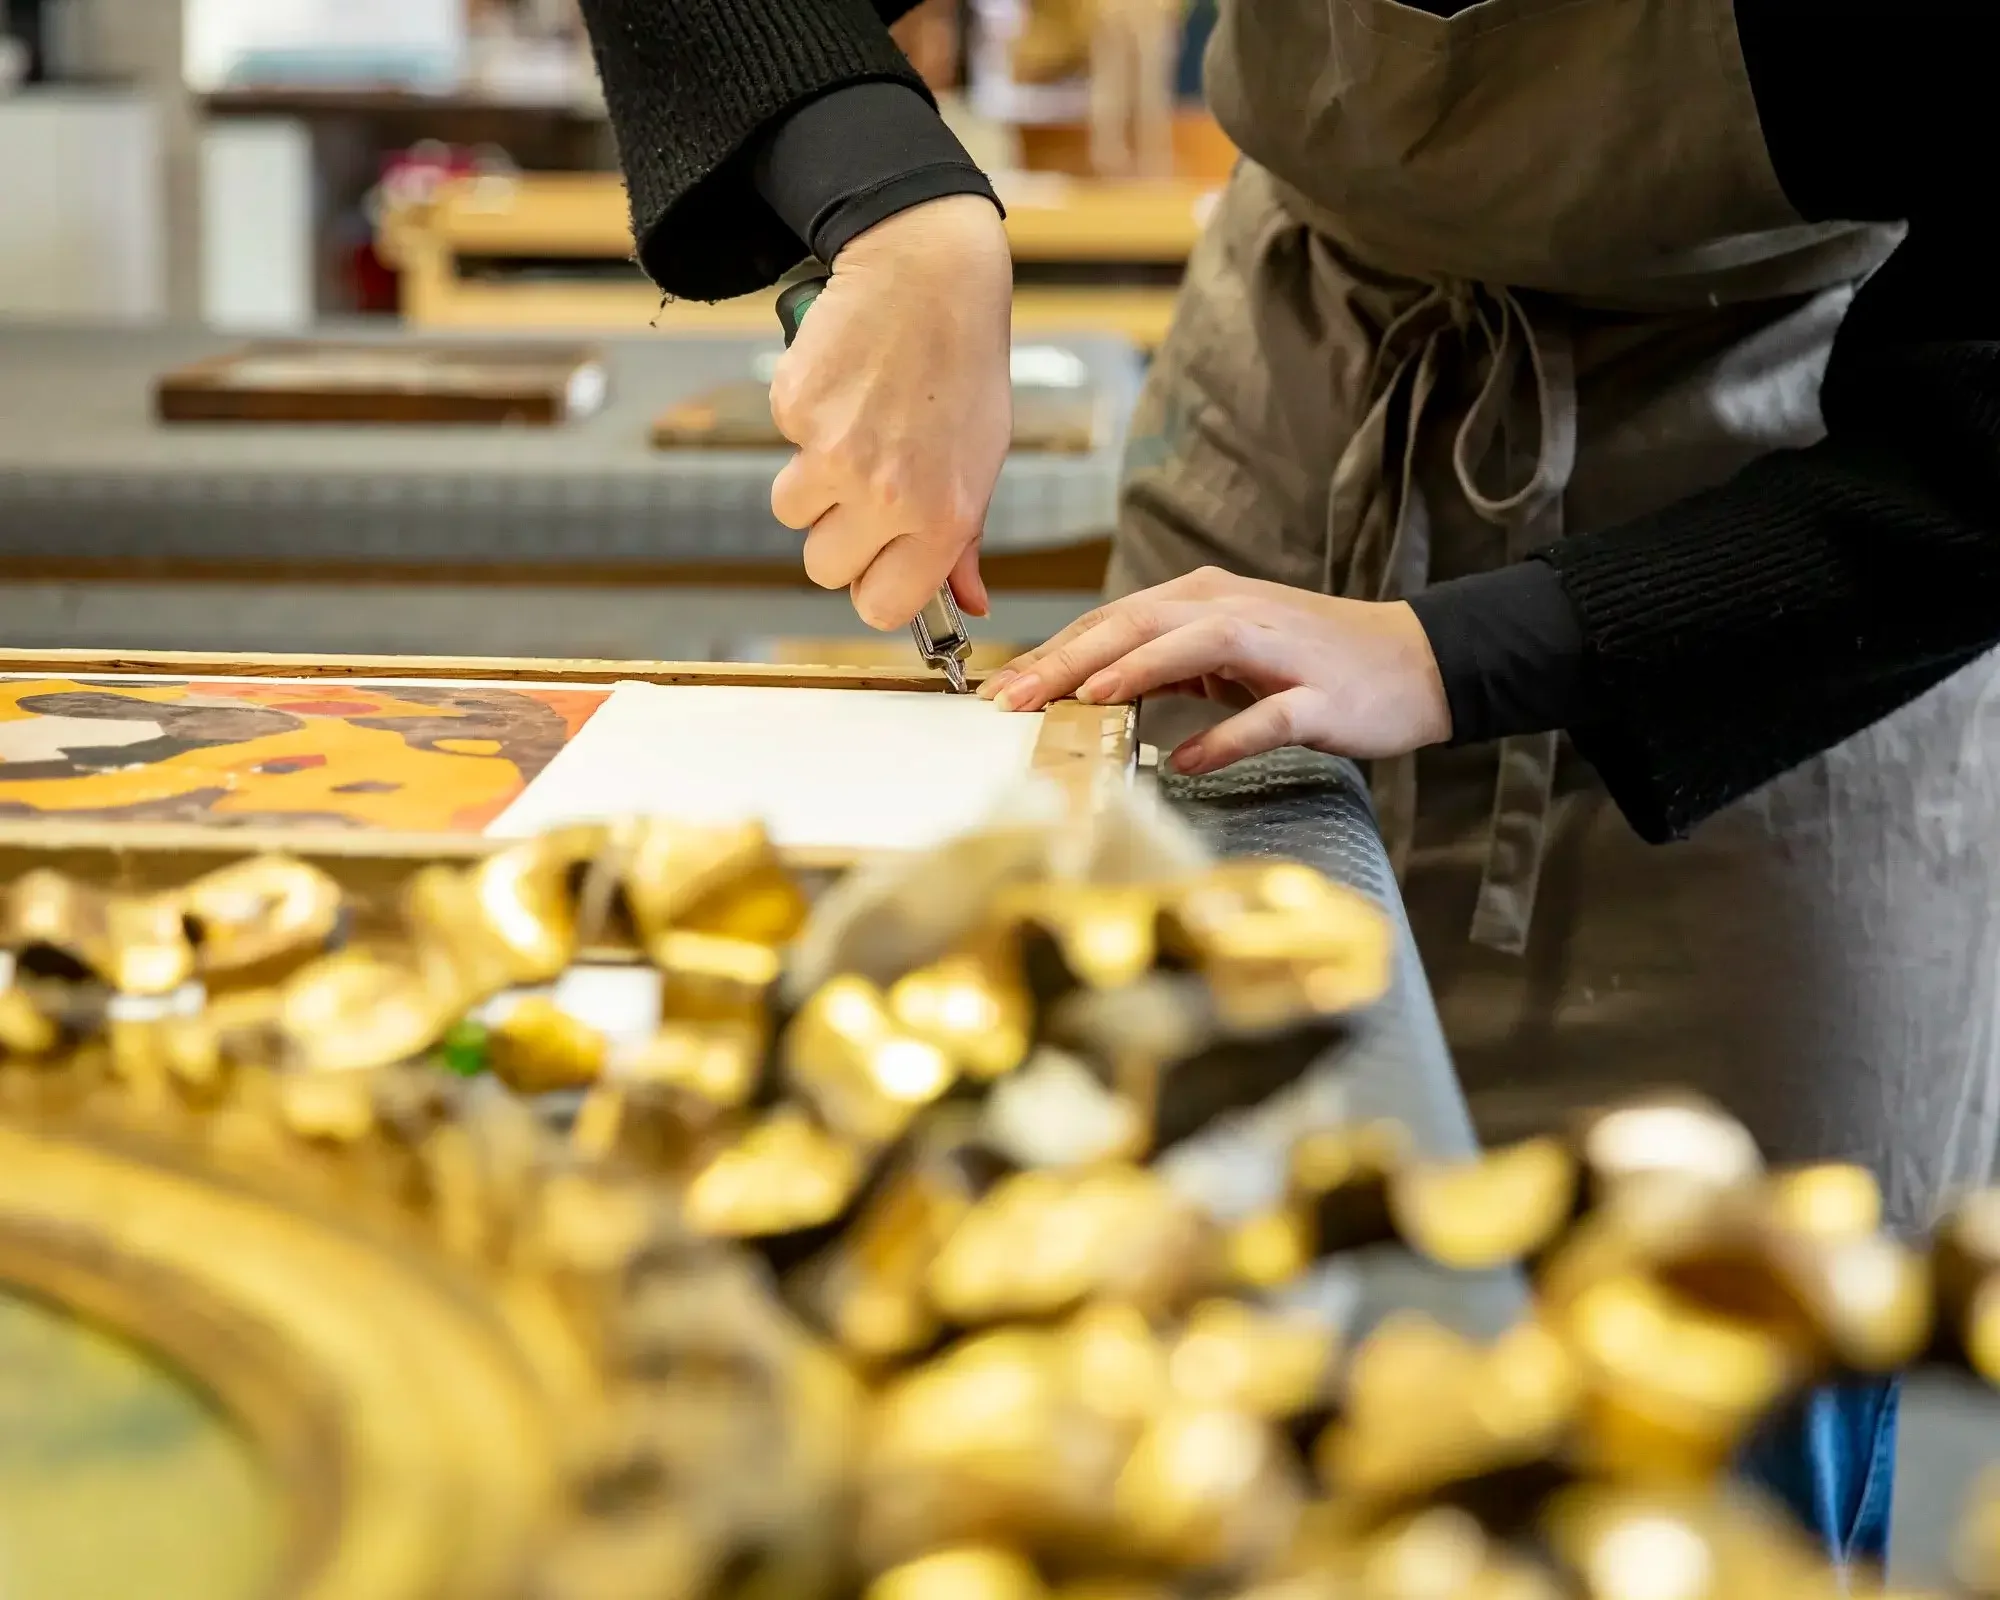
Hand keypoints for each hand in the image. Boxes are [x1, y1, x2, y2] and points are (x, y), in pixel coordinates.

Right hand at [769, 195, 1012, 628]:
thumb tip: (970, 604)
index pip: (880, 608)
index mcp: (941, 518)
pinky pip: (783, 446)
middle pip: (824, 568)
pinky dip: (805, 423)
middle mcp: (886, 494)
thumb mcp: (981, 462)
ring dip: (813, 483)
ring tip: (856, 431)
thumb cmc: (963, 372)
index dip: (872, 587)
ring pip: (792, 511)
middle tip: (867, 487)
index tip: (877, 562)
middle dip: (838, 536)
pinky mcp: (795, 409)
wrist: (930, 278)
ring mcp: (834, 453)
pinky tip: (845, 388)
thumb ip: (964, 541)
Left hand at [980, 567, 1451, 773]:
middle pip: (1136, 624)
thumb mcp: (1230, 654)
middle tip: (1013, 700)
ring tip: (1084, 701)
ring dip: (1134, 672)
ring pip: (1192, 647)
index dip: (1053, 653)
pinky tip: (1185, 760)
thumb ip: (1167, 665)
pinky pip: (1264, 716)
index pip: (1112, 620)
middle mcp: (1233, 611)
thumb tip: (1094, 690)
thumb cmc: (1314, 660)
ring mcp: (1277, 649)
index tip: (1000, 689)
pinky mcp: (1317, 695)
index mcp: (1204, 600)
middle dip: (1069, 661)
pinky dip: (1223, 737)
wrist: (1416, 661)